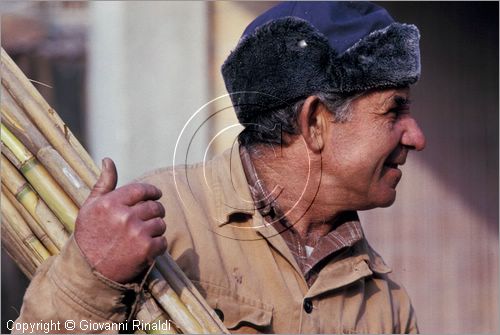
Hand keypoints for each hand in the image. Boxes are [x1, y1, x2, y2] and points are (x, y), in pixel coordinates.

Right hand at [74, 158, 166, 282]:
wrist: (88, 274)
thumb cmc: (88, 237)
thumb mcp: (90, 208)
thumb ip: (103, 184)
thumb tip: (108, 160)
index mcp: (110, 203)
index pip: (142, 189)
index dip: (152, 192)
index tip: (156, 195)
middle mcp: (124, 215)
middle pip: (155, 206)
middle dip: (156, 211)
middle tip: (151, 218)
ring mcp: (136, 232)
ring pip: (160, 223)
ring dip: (156, 229)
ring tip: (144, 235)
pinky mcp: (146, 249)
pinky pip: (163, 240)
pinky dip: (158, 245)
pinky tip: (146, 249)